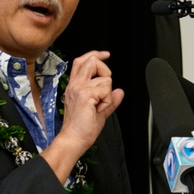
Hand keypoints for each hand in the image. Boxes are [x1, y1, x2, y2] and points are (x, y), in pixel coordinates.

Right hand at [41, 50, 123, 181]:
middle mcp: (75, 84)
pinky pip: (106, 90)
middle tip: (104, 89)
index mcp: (75, 86)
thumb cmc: (82, 128)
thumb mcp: (100, 111)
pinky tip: (98, 109)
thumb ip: (110, 100)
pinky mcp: (85, 94)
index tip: (106, 55)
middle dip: (105, 71)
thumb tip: (120, 91)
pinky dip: (107, 101)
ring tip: (98, 106)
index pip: (82, 61)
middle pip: (92, 61)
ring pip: (105, 78)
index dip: (95, 55)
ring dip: (107, 94)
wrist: (74, 139)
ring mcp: (79, 88)